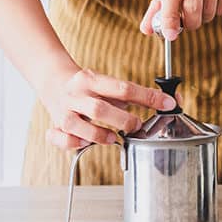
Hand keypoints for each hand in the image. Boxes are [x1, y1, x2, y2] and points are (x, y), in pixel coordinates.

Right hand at [41, 67, 177, 149]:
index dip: (147, 97)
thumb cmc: (88, 87)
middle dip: (122, 120)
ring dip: (98, 135)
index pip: (123, 88)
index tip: (166, 104)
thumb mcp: (108, 85)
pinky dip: (73, 143)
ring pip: (76, 125)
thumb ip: (132, 95)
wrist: (54, 82)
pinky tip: (86, 141)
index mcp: (91, 79)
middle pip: (99, 109)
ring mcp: (63, 111)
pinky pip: (61, 138)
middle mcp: (75, 94)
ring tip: (113, 138)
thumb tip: (165, 102)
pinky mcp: (55, 125)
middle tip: (136, 126)